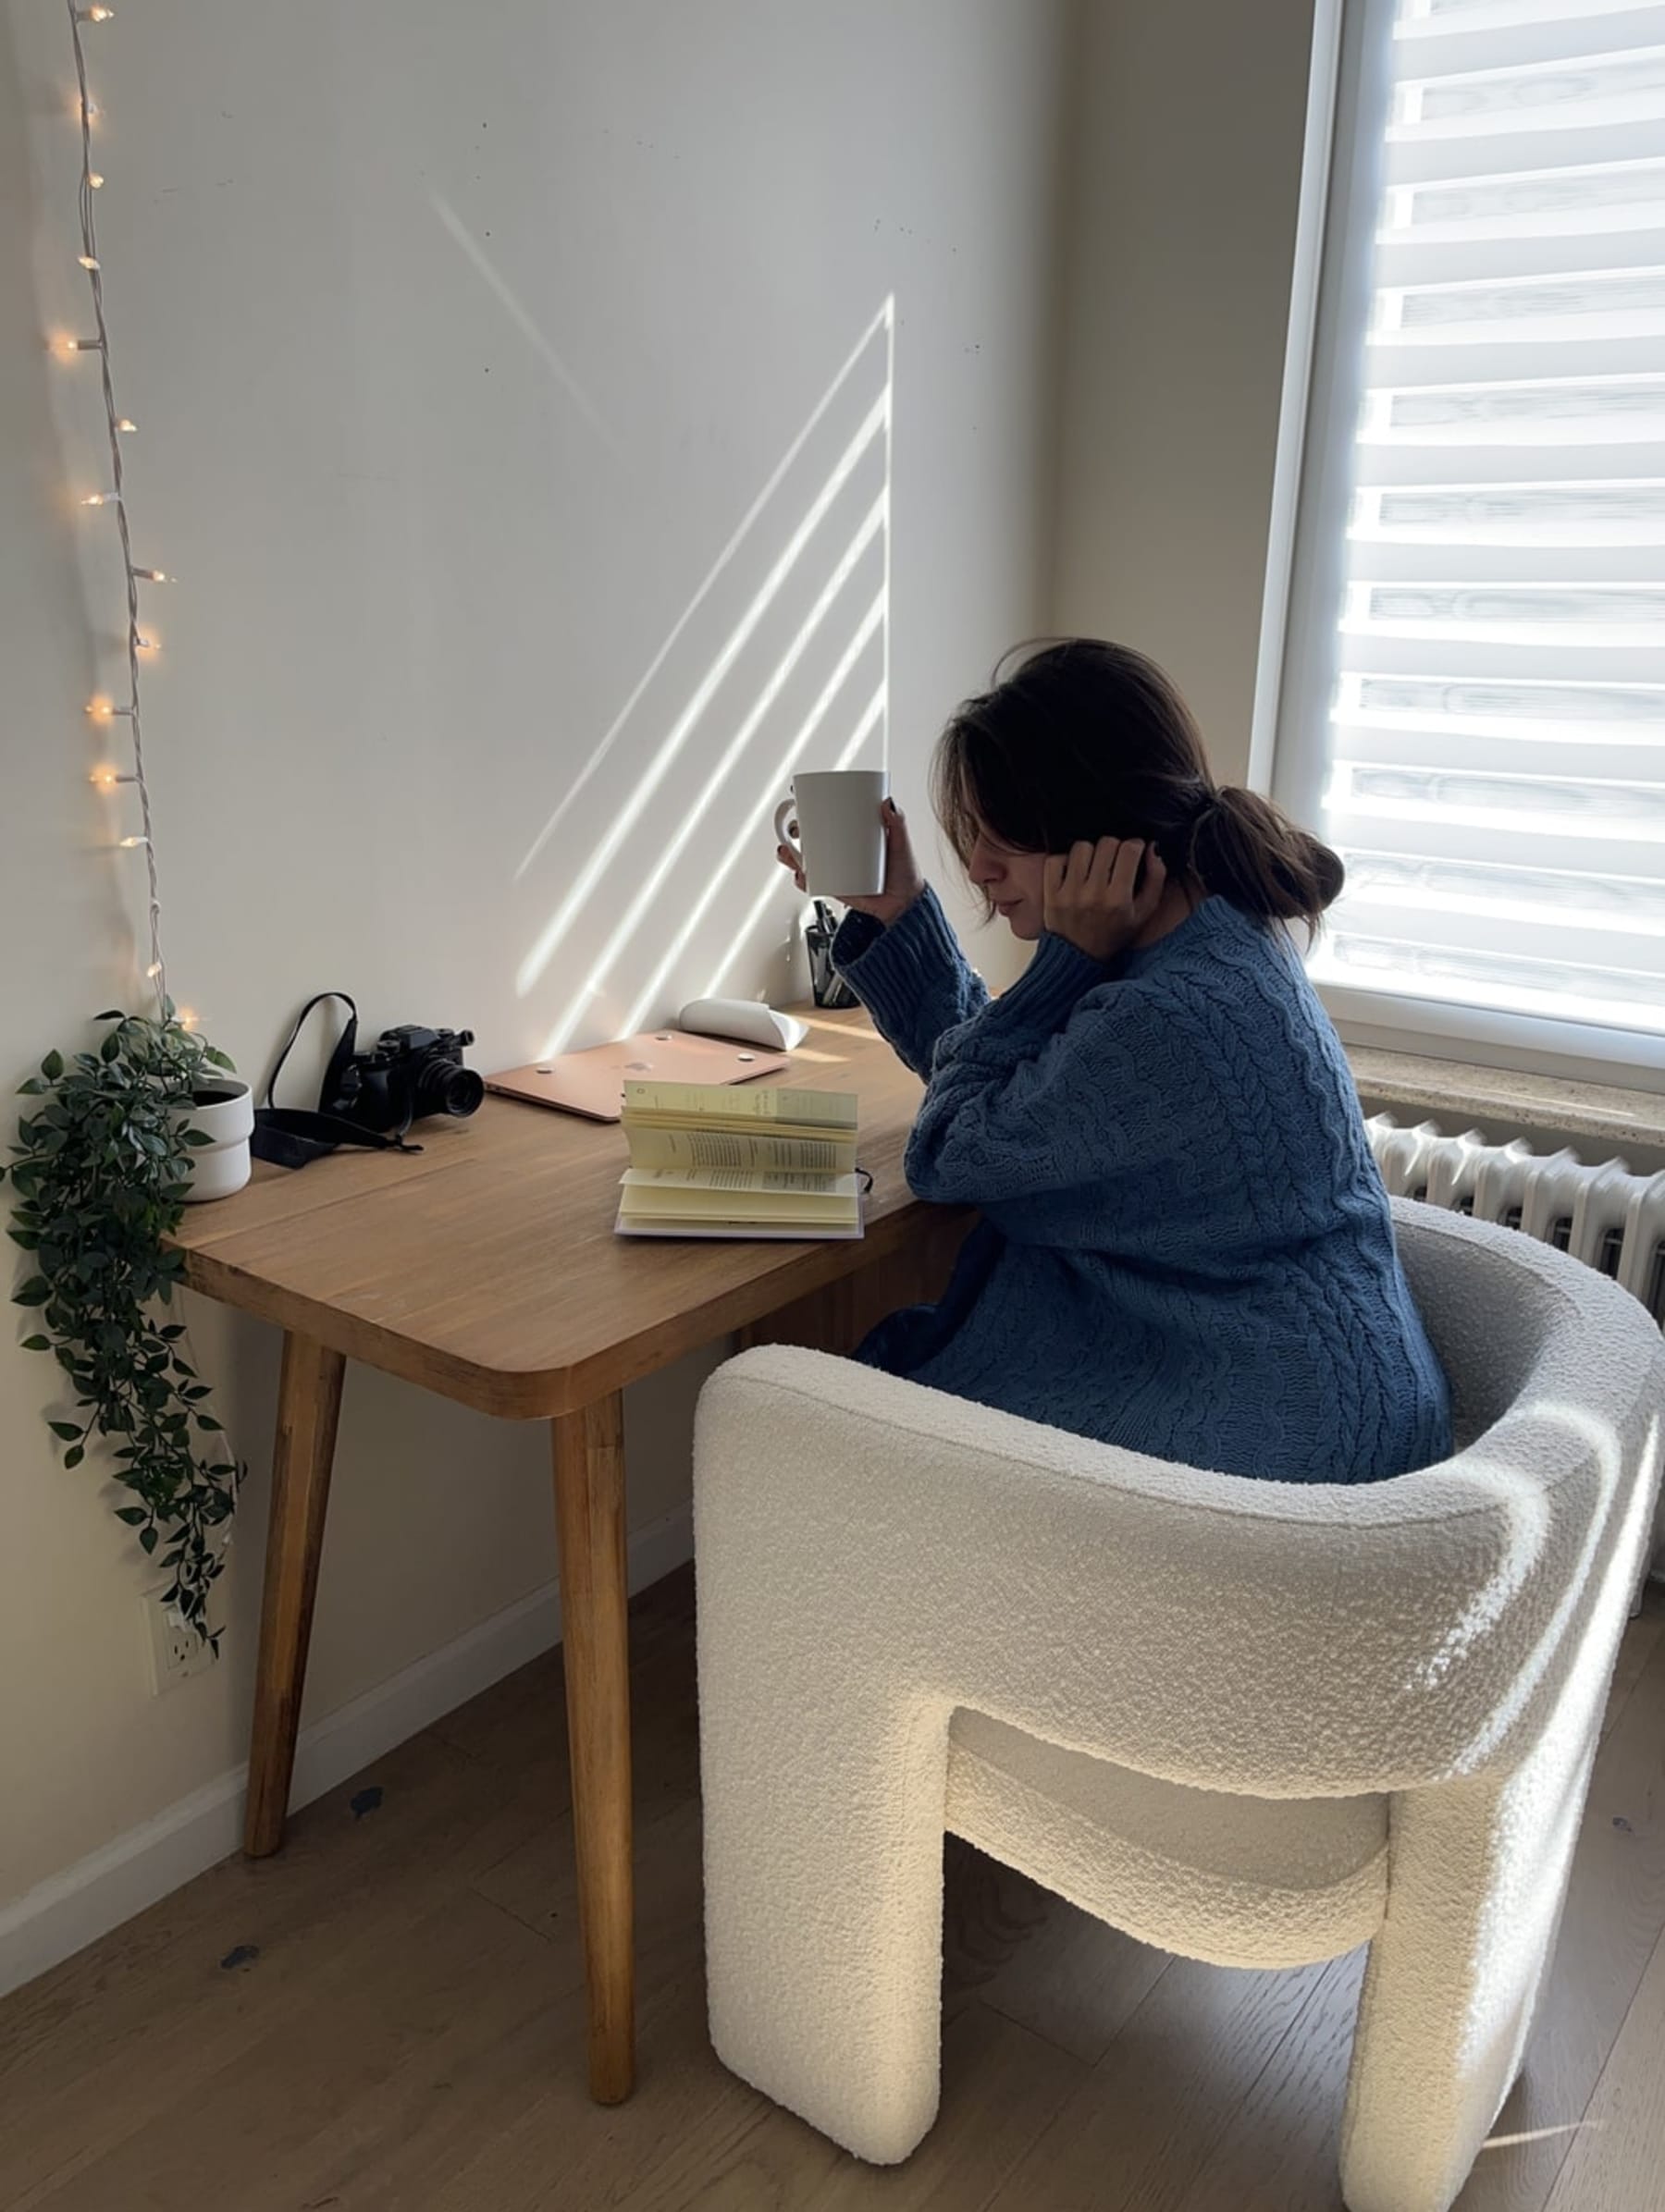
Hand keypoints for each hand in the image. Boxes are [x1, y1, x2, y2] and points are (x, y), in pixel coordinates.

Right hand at [776, 797, 924, 926]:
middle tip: (795, 829)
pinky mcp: (834, 886)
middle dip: (793, 830)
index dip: (810, 806)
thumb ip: (898, 823)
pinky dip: (803, 878)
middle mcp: (841, 849)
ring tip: (788, 852)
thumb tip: (888, 803)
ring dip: (790, 854)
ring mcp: (836, 868)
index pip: (829, 815)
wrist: (904, 905)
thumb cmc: (905, 873)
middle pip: (809, 835)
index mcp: (854, 832)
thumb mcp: (902, 844)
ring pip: (805, 858)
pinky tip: (801, 875)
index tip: (799, 795)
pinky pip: (813, 882)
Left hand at [1042, 838, 1166, 962]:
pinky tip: (1074, 872)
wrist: (1079, 959)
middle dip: (1114, 847)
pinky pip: (1056, 859)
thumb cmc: (1113, 934)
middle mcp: (1094, 894)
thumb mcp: (1144, 913)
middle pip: (1106, 843)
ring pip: (1082, 847)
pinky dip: (1065, 861)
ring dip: (1090, 852)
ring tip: (1093, 866)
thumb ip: (1155, 878)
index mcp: (1119, 899)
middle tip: (1114, 860)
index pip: (1129, 850)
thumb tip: (1153, 847)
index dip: (1135, 845)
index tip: (1134, 851)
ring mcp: (1070, 893)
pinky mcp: (1051, 894)